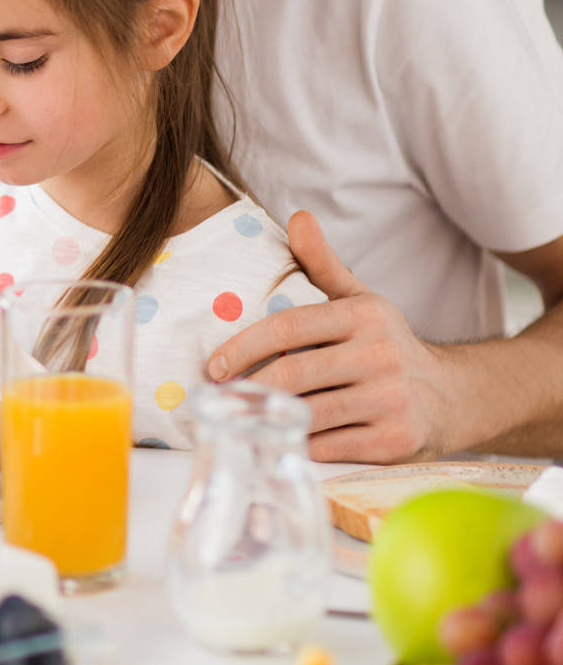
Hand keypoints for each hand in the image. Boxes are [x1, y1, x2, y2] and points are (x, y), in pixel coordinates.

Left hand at [208, 211, 448, 463]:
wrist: (451, 396)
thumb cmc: (385, 345)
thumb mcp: (359, 300)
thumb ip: (322, 264)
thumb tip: (298, 217)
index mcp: (365, 316)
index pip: (288, 327)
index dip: (243, 346)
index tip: (213, 365)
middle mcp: (381, 355)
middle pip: (294, 374)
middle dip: (249, 388)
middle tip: (219, 398)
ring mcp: (391, 400)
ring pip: (309, 414)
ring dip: (269, 420)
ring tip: (241, 420)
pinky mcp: (395, 441)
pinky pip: (330, 447)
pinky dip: (300, 445)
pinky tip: (282, 442)